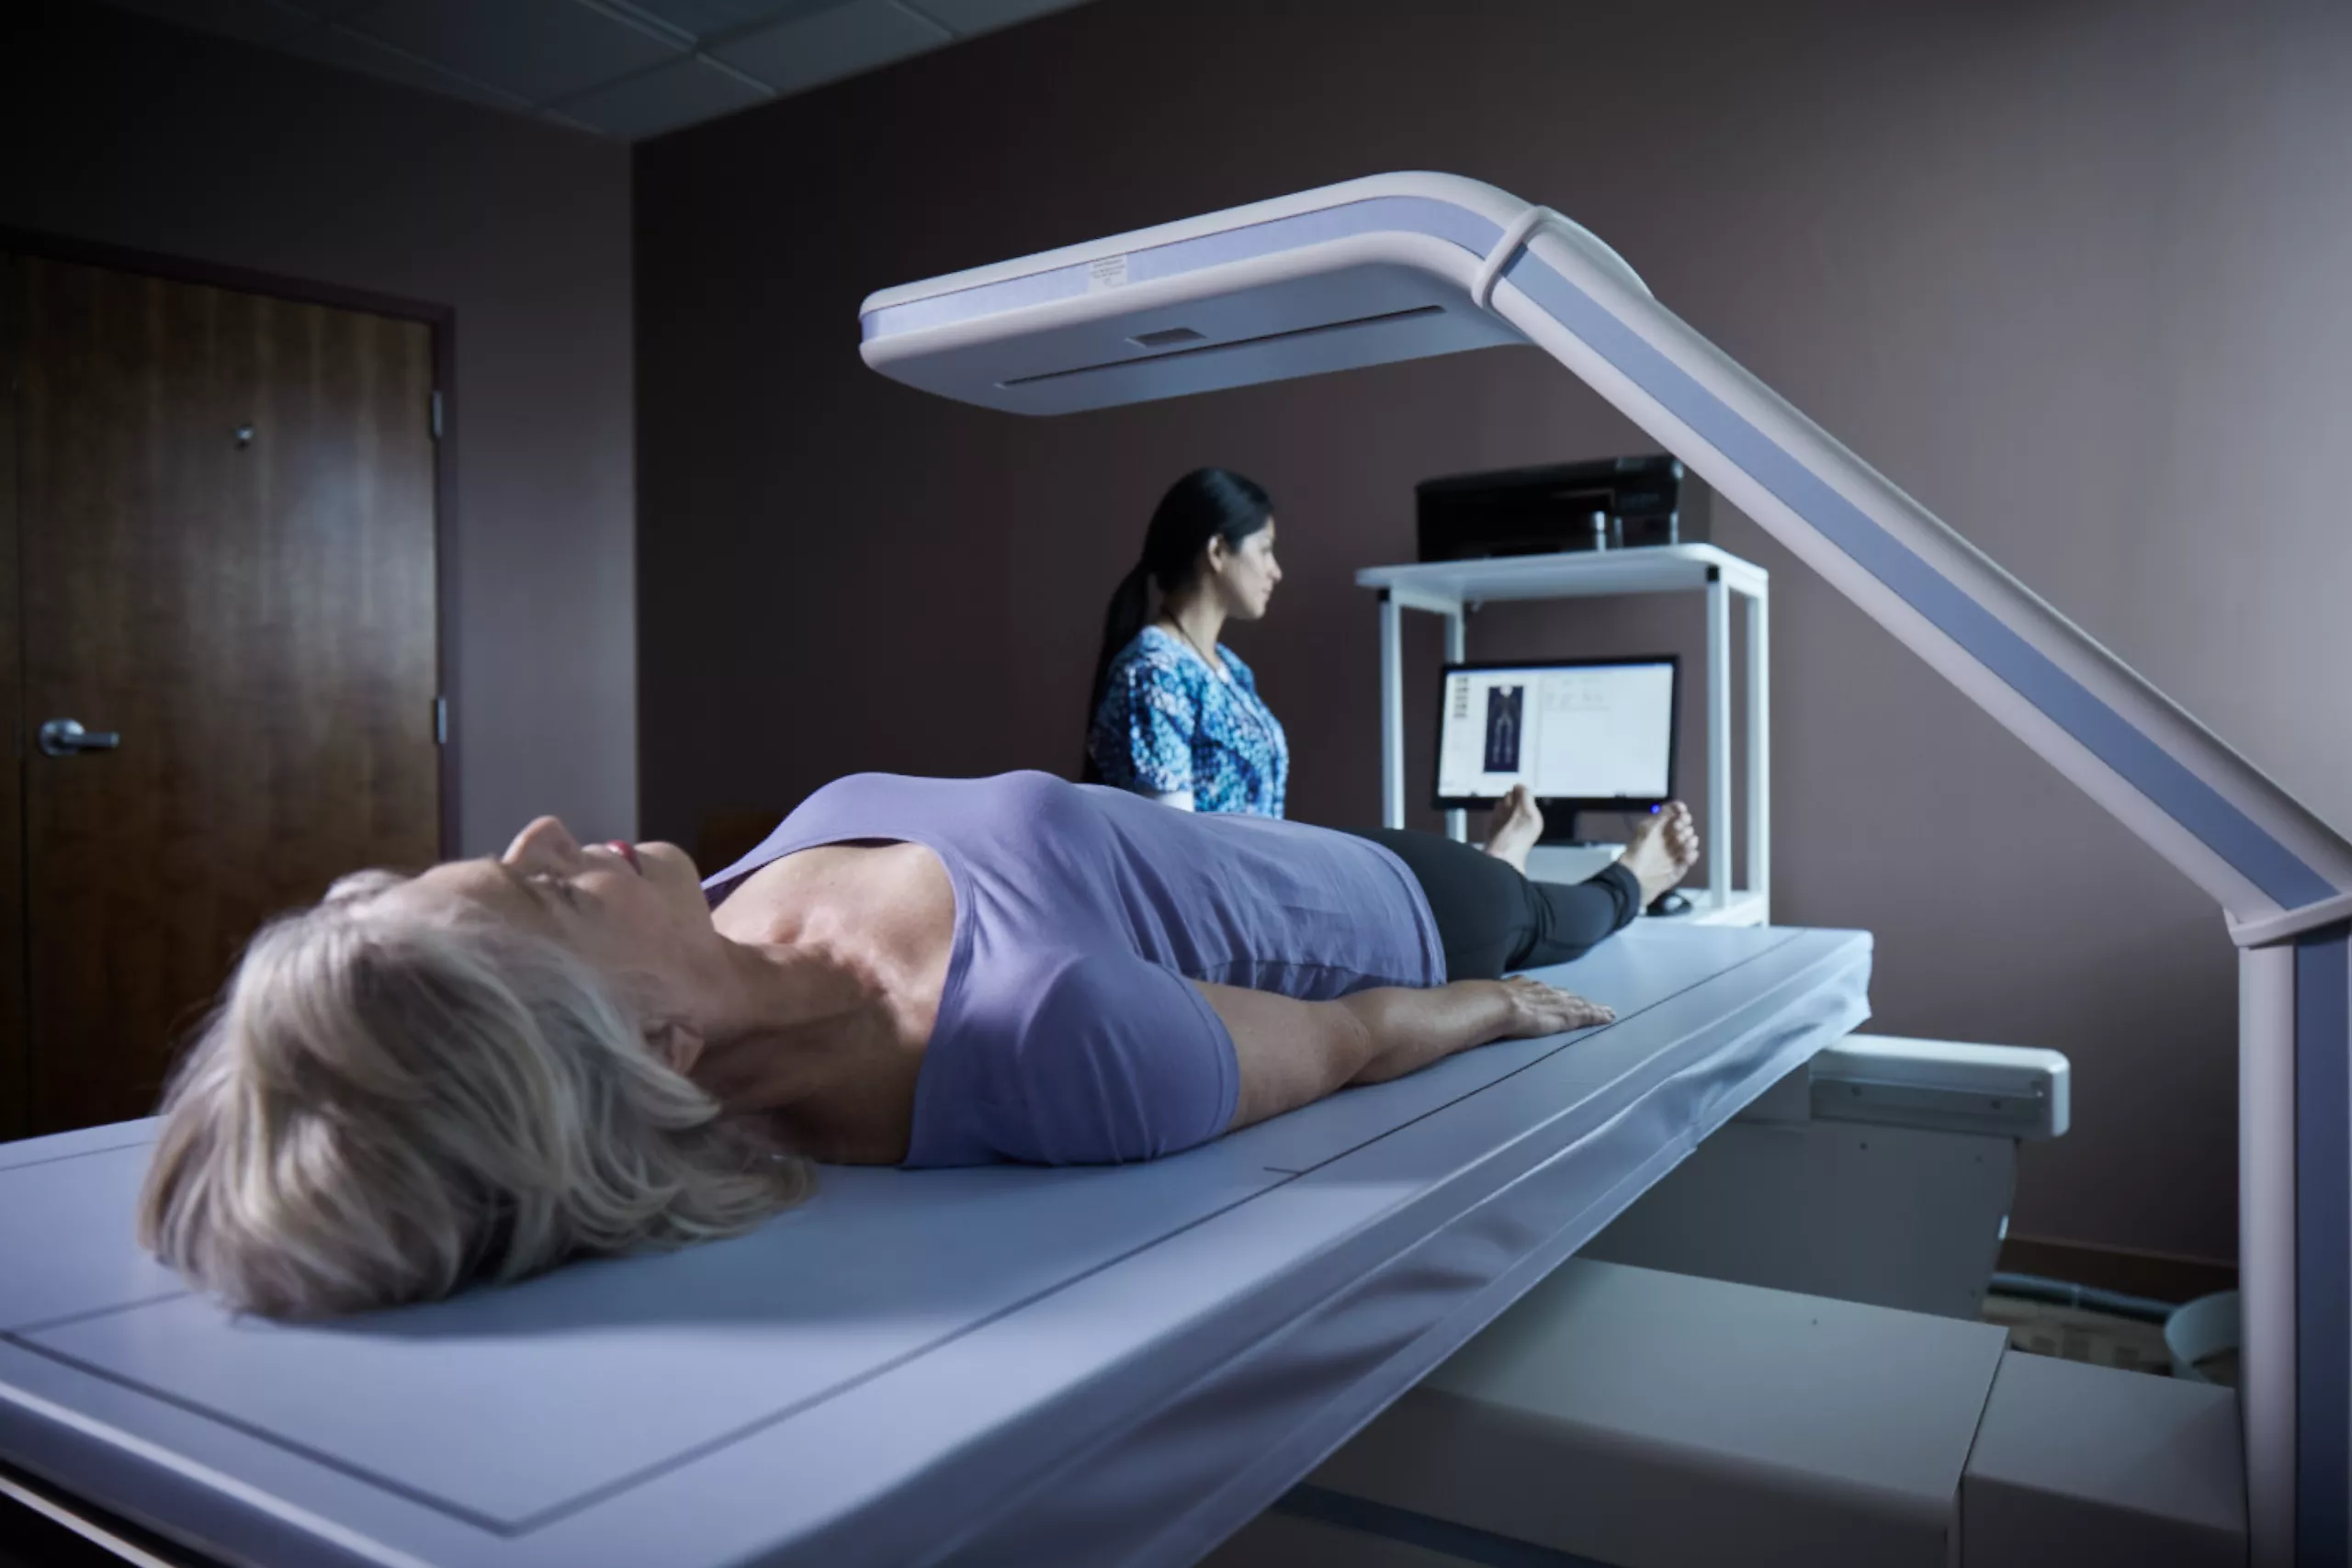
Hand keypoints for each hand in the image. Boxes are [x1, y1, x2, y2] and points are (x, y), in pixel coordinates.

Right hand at [1493, 976, 1613, 1038]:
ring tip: (1605, 1010)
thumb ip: (1486, 1000)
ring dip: (1591, 1007)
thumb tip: (1473, 1002)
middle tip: (1587, 1002)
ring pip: (1579, 1003)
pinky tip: (1609, 1017)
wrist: (1495, 1004)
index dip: (1551, 994)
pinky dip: (1598, 1015)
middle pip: (1564, 995)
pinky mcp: (1566, 1015)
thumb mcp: (1484, 996)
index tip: (1557, 996)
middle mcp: (1543, 991)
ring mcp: (1556, 1002)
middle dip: (1575, 999)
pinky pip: (1587, 1014)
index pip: (1541, 991)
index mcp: (1522, 987)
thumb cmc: (1483, 1003)